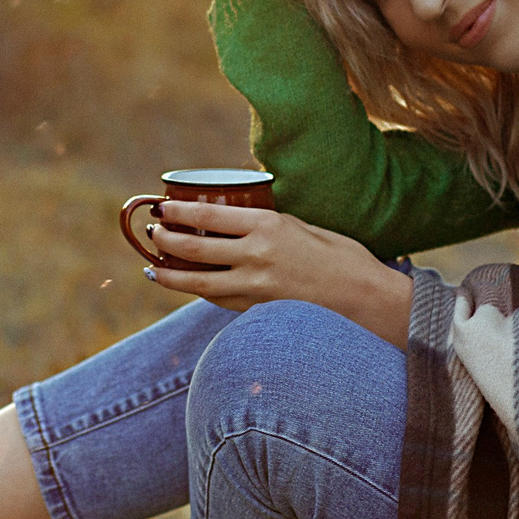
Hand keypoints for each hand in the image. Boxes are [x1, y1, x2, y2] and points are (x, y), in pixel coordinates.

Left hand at [141, 201, 413, 349]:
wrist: (365, 300)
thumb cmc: (342, 257)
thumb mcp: (303, 226)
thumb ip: (269, 224)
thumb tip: (238, 220)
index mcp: (268, 226)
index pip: (209, 216)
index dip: (179, 212)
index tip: (162, 208)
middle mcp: (256, 256)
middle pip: (195, 249)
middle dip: (165, 241)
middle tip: (152, 234)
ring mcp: (255, 288)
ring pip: (198, 283)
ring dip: (169, 274)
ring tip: (154, 267)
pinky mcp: (258, 311)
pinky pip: (218, 300)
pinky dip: (198, 292)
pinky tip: (187, 287)